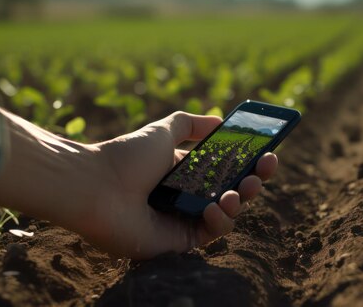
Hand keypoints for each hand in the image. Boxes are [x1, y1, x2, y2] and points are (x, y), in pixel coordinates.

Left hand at [0, 110, 276, 259]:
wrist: (95, 185)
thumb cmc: (126, 156)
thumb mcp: (163, 129)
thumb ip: (190, 123)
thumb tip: (219, 120)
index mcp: (185, 173)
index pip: (225, 169)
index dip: (249, 161)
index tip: (267, 151)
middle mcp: (187, 197)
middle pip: (233, 191)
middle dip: (255, 180)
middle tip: (265, 168)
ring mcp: (183, 220)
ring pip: (227, 214)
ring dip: (241, 200)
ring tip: (238, 190)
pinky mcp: (178, 242)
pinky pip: (211, 233)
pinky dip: (221, 219)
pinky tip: (218, 205)